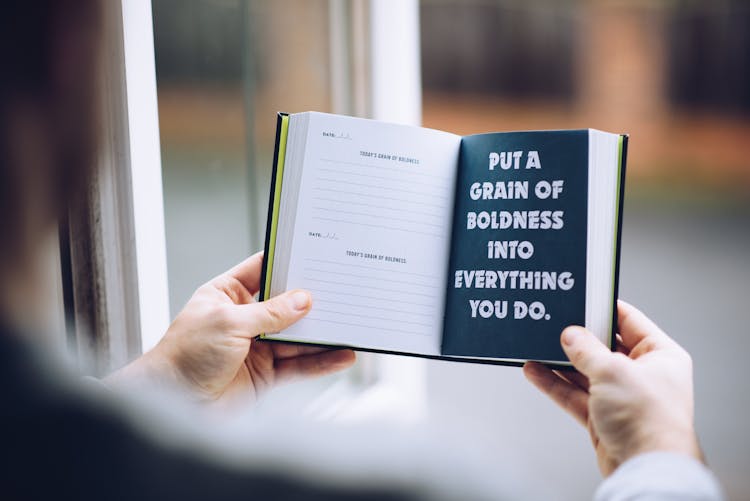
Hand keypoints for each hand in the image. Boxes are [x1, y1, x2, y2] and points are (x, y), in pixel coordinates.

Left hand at [107, 252, 355, 406]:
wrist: (173, 404)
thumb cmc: (185, 356)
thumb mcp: (229, 322)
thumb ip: (271, 312)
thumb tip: (304, 300)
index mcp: (226, 294)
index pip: (262, 270)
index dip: (286, 262)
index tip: (314, 253)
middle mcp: (244, 318)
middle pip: (286, 304)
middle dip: (312, 300)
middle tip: (341, 290)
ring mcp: (257, 346)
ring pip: (297, 337)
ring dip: (323, 333)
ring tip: (351, 325)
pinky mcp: (266, 374)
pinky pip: (299, 365)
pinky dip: (321, 361)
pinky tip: (341, 355)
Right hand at [524, 300, 701, 475]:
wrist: (645, 468)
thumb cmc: (648, 420)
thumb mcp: (612, 370)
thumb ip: (585, 349)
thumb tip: (570, 335)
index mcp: (660, 355)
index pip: (629, 321)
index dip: (604, 308)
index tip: (581, 298)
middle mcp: (643, 374)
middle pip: (604, 346)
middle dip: (577, 338)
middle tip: (554, 323)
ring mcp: (622, 396)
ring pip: (585, 371)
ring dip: (560, 362)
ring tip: (537, 346)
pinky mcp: (603, 416)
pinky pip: (575, 394)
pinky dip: (555, 384)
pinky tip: (536, 371)